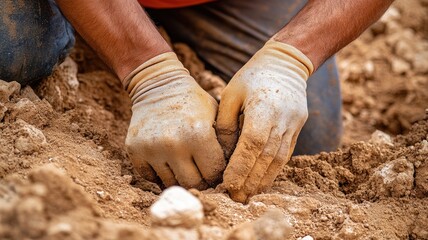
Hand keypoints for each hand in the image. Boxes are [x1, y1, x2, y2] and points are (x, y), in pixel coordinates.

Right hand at [124, 52, 225, 189]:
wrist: (158, 85)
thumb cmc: (194, 102)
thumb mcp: (217, 116)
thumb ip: (227, 143)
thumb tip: (235, 172)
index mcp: (199, 134)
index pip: (214, 173)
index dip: (218, 173)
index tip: (216, 167)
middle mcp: (174, 144)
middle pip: (193, 183)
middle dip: (201, 180)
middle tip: (201, 172)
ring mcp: (152, 148)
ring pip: (171, 182)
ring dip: (180, 176)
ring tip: (184, 163)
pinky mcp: (134, 149)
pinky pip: (150, 177)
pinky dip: (159, 173)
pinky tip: (166, 160)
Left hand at [216, 40, 312, 202]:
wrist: (287, 63)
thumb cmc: (252, 76)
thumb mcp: (231, 93)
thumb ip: (226, 123)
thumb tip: (223, 153)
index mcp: (263, 106)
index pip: (253, 144)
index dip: (241, 166)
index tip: (228, 184)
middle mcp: (282, 119)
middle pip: (266, 157)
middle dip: (250, 180)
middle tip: (236, 198)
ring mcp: (293, 125)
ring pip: (278, 159)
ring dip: (263, 180)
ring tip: (248, 195)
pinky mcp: (297, 129)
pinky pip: (285, 154)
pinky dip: (273, 171)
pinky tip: (262, 182)